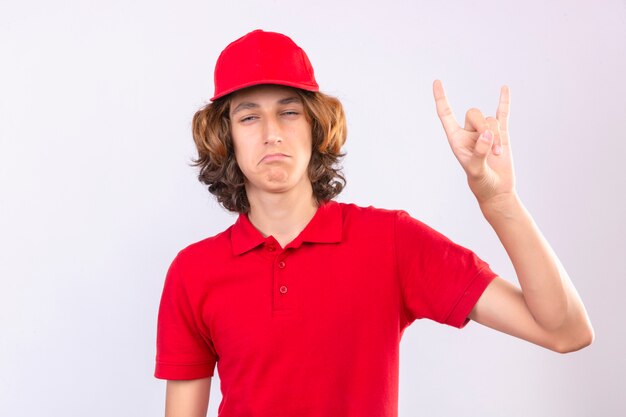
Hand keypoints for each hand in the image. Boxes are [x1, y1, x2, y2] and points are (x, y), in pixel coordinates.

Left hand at [432, 79, 515, 205]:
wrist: (498, 190)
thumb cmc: (482, 184)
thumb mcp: (476, 171)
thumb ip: (479, 153)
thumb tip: (486, 134)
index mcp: (456, 139)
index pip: (446, 114)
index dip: (441, 98)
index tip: (436, 82)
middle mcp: (469, 133)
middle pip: (474, 113)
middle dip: (483, 127)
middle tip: (490, 148)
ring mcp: (485, 132)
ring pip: (490, 119)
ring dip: (496, 135)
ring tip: (496, 154)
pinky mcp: (501, 134)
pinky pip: (502, 114)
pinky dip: (504, 101)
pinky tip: (504, 88)